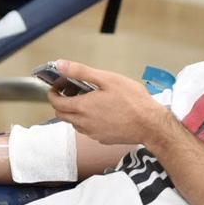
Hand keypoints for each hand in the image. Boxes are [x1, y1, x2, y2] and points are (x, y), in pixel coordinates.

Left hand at [46, 60, 169, 145]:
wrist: (150, 125)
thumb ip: (81, 72)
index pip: (56, 103)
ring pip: (74, 123)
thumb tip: (60, 65)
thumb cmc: (132, 100)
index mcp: (82, 108)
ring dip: (75, 112)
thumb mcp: (107, 79)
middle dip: (62, 102)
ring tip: (90, 99)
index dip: (53, 93)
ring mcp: (93, 133)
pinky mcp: (102, 139)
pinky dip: (87, 120)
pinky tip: (102, 111)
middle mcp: (84, 123)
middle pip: (62, 115)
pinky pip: (88, 130)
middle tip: (73, 91)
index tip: (59, 86)